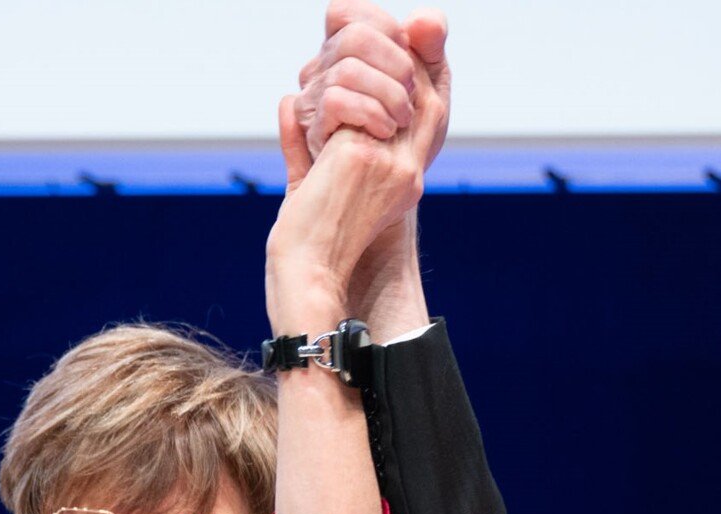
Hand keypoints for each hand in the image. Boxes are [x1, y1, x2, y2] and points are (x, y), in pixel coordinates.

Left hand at [285, 0, 450, 337]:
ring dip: (329, 77)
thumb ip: (305, 142)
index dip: (421, 53)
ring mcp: (394, 163)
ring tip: (308, 104)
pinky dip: (314, 104)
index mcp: (403, 173)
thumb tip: (288, 97)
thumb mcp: (309, 186)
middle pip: (414, 75)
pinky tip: (303, 125)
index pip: (431, 98)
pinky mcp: (367, 160)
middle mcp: (409, 166)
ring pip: (372, 78)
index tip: (396, 22)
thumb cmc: (305, 250)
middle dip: (376, 38)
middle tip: (334, 28)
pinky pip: (343, 98)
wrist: (307, 282)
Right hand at [297, 1, 450, 179]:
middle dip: (396, 64)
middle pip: (354, 36)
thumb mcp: (430, 95)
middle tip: (412, 95)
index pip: (345, 11)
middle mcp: (322, 70)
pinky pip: (336, 100)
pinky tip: (385, 131)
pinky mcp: (311, 129)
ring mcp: (312, 98)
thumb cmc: (405, 147)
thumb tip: (421, 21)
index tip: (409, 57)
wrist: (388, 204)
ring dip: (388, 94)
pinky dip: (371, 112)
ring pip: (348, 69)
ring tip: (401, 122)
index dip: (383, 27)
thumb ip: (430, 51)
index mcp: (345, 54)